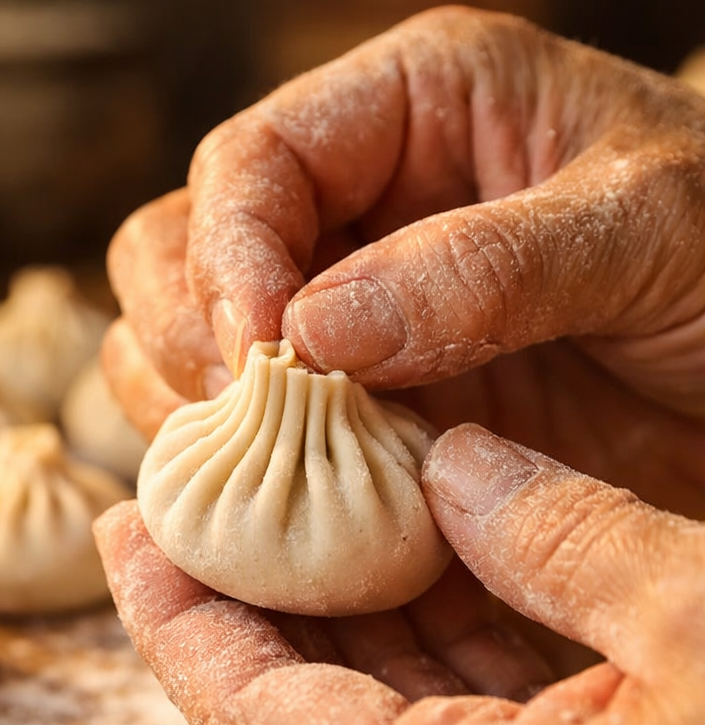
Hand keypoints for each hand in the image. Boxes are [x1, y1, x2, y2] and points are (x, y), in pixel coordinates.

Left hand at [94, 424, 704, 724]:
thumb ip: (559, 532)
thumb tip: (455, 467)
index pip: (253, 712)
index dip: (176, 613)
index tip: (128, 527)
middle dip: (237, 609)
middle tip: (186, 508)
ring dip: (323, 627)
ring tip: (277, 520)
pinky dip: (406, 659)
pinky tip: (396, 575)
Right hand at [104, 7, 704, 519]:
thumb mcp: (649, 229)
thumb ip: (483, 266)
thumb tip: (312, 329)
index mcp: (413, 113)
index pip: (251, 164)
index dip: (230, 256)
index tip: (264, 349)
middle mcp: (352, 214)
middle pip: (178, 252)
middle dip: (193, 335)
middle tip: (251, 414)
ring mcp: (340, 321)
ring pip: (185, 350)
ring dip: (203, 415)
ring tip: (270, 466)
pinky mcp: (348, 414)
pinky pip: (247, 441)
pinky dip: (246, 478)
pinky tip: (299, 509)